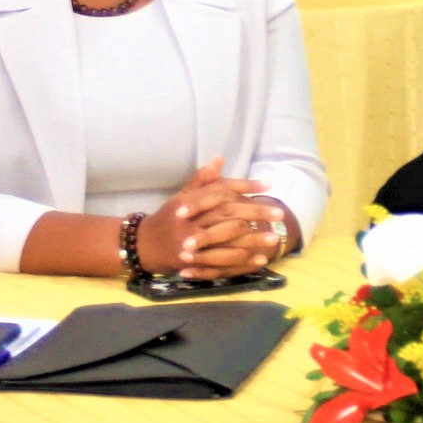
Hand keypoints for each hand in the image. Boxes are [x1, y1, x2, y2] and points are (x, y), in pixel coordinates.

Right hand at [138, 157, 270, 276]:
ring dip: (253, 240)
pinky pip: (222, 263)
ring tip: (274, 238)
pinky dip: (242, 262)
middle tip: (279, 213)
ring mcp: (192, 243)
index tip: (268, 184)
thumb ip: (201, 181)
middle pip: (228, 214)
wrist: (143, 247)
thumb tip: (219, 159)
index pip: (220, 190)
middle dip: (255, 213)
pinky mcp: (194, 262)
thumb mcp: (181, 197)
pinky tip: (260, 260)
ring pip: (227, 240)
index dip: (245, 186)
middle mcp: (191, 221)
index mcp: (189, 201)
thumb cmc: (167, 219)